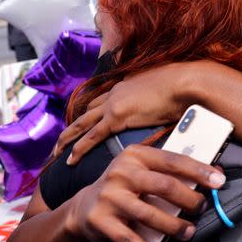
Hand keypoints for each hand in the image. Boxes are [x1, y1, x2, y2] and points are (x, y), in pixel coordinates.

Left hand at [54, 62, 200, 164]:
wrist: (185, 82)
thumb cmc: (184, 85)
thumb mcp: (167, 88)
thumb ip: (160, 96)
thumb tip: (167, 104)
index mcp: (127, 84)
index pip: (104, 100)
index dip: (92, 113)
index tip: (84, 123)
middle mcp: (116, 92)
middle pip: (87, 111)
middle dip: (73, 126)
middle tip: (61, 140)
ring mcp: (114, 104)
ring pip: (82, 123)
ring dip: (67, 138)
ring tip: (56, 152)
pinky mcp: (116, 117)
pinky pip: (92, 136)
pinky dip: (79, 148)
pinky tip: (70, 160)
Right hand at [65, 144, 225, 241]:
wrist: (85, 207)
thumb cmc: (126, 186)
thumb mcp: (144, 170)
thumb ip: (171, 171)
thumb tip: (213, 172)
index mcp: (135, 155)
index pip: (173, 160)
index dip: (199, 170)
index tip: (219, 181)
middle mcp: (121, 172)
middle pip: (164, 186)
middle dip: (189, 200)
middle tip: (201, 208)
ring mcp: (109, 197)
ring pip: (150, 215)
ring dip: (174, 227)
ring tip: (188, 231)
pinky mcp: (100, 221)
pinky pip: (130, 241)